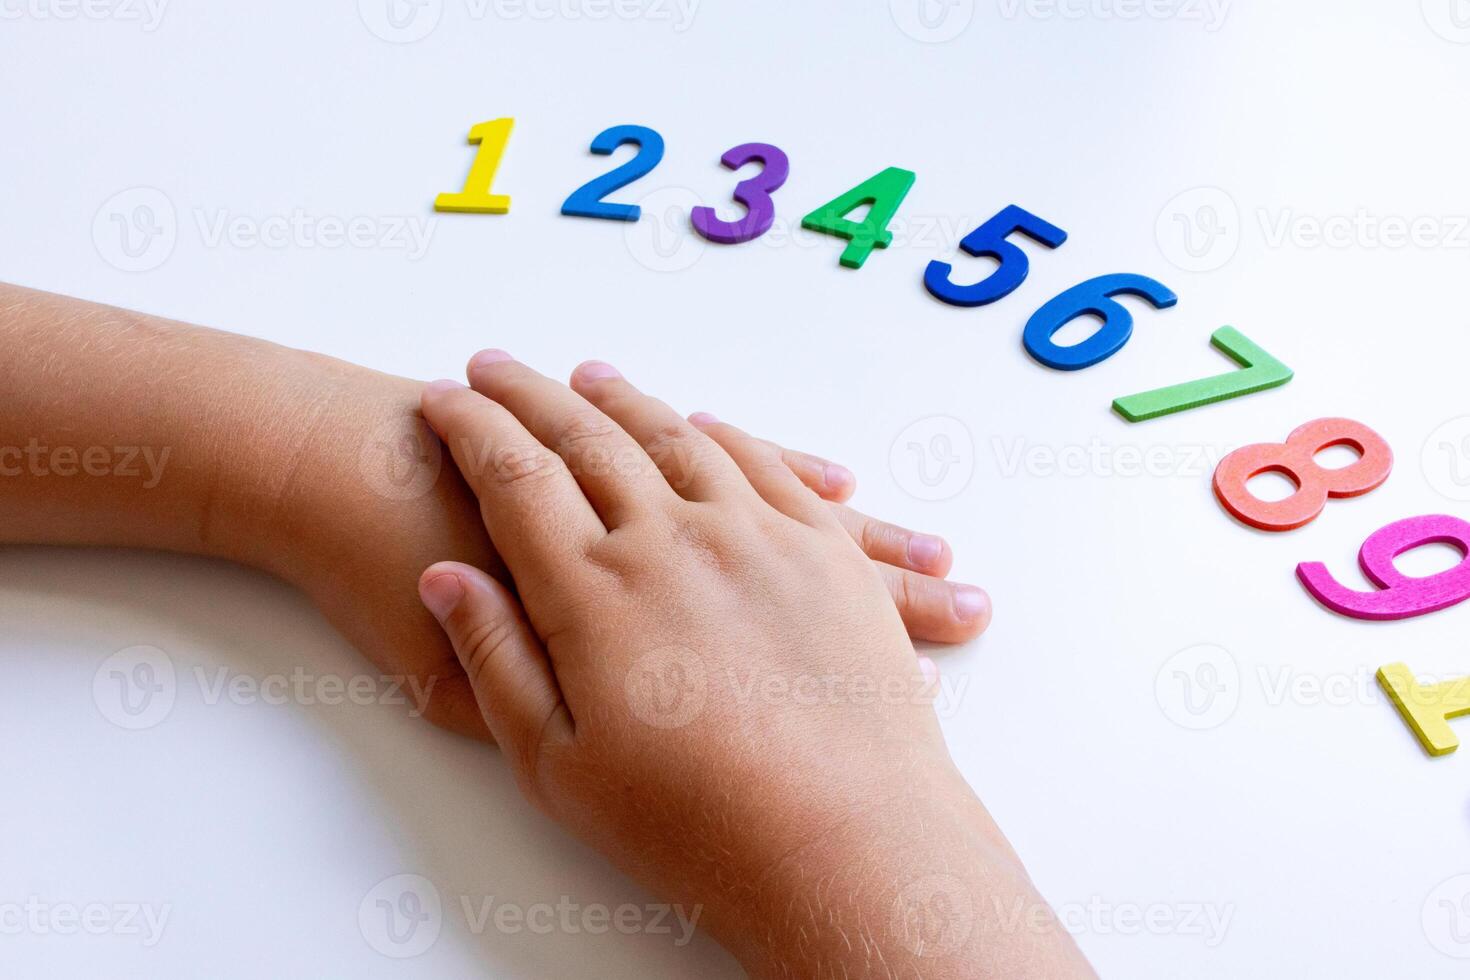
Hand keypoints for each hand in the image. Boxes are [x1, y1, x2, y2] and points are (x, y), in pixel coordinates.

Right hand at [413, 355, 1091, 976]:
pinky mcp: (820, 554)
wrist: (845, 848)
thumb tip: (449, 579)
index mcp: (594, 588)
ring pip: (679, 437)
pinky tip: (707, 423)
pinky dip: (729, 437)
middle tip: (496, 366)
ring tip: (591, 377)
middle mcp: (673, 540)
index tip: (444, 398)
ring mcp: (755, 537)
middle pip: (590, 436)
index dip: (471, 427)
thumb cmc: (692, 825)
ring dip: (627, 401)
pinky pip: (768, 468)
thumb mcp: (556, 765)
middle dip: (533, 395)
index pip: (514, 472)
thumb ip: (498, 660)